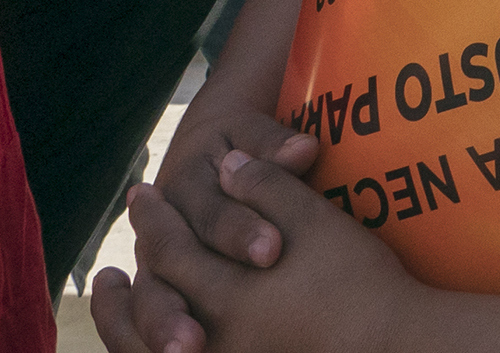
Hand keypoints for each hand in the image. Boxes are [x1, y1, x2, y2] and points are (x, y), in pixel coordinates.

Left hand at [93, 146, 424, 352]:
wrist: (394, 342)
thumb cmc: (357, 279)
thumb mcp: (315, 219)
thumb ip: (267, 186)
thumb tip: (227, 165)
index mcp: (231, 296)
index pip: (171, 253)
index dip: (154, 219)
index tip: (140, 194)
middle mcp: (219, 341)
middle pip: (151, 312)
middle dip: (124, 294)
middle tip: (105, 276)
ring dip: (128, 332)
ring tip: (118, 318)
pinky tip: (157, 347)